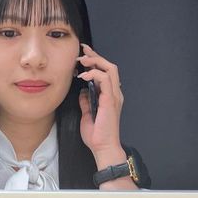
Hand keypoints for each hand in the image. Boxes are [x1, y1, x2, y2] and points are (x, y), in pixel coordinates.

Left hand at [76, 42, 124, 156]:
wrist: (103, 147)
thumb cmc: (97, 134)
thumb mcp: (87, 114)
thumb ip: (86, 101)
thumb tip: (82, 92)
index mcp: (110, 96)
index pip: (105, 72)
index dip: (95, 61)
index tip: (83, 55)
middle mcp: (114, 93)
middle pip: (110, 66)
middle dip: (95, 56)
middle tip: (82, 51)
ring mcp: (114, 96)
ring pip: (110, 69)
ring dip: (95, 61)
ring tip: (82, 61)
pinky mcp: (110, 100)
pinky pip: (105, 79)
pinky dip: (94, 74)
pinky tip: (83, 76)